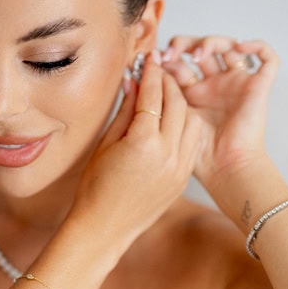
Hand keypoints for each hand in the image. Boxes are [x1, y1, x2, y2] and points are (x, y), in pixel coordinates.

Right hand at [72, 53, 201, 248]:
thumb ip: (125, 111)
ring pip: (191, 121)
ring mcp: (179, 168)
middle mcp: (168, 154)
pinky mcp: (183, 179)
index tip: (149, 60)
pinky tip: (172, 121)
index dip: (151, 74)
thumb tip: (133, 82)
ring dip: (181, 104)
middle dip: (169, 84)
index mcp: (144, 143)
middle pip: (178, 104)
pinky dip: (185, 126)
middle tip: (158, 73)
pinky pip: (192, 143)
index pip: (153, 96)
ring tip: (166, 96)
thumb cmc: (95, 187)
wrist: (104, 228)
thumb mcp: (106, 144)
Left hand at [159, 35, 278, 189]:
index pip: (180, 62)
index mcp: (193, 94)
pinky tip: (240, 47)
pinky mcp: (259, 87)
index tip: (154, 61)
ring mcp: (237, 84)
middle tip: (172, 53)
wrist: (225, 168)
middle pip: (202, 48)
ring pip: (230, 46)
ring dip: (212, 42)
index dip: (168, 56)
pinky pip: (267, 58)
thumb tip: (138, 76)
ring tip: (197, 55)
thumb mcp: (171, 119)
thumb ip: (159, 97)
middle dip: (185, 44)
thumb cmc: (198, 155)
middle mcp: (215, 85)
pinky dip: (256, 46)